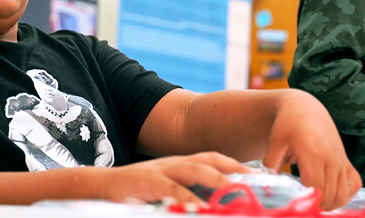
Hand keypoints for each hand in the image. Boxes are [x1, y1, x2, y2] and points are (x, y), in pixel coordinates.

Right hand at [98, 152, 249, 203]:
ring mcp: (161, 170)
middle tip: (254, 181)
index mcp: (182, 163)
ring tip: (232, 190)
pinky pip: (171, 188)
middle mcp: (175, 162)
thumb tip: (213, 205)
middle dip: (233, 168)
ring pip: (193, 169)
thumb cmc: (140, 191)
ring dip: (215, 178)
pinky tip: (198, 207)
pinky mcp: (148, 181)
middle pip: (209, 159)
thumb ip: (190, 193)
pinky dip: (186, 196)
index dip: (236, 165)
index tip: (259, 175)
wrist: (104, 185)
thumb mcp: (168, 189)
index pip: (214, 158)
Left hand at [262, 90, 361, 209]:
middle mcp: (331, 159)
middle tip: (300, 200)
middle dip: (315, 205)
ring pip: (343, 196)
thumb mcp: (275, 144)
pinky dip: (345, 194)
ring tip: (312, 198)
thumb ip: (271, 166)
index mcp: (313, 153)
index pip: (316, 189)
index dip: (306, 201)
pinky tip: (328, 190)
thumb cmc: (287, 125)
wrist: (304, 109)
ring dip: (329, 203)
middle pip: (330, 197)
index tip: (294, 200)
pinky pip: (355, 185)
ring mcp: (341, 161)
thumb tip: (267, 188)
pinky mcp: (346, 161)